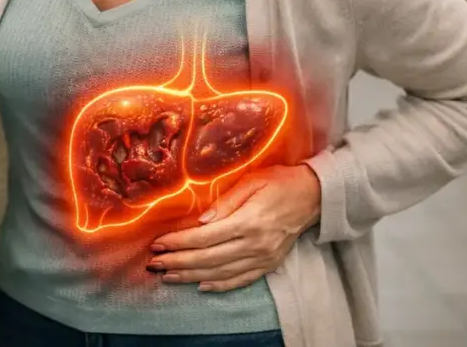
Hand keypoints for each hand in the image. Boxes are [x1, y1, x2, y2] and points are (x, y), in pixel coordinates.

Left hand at [147, 165, 321, 291]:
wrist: (313, 196)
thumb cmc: (279, 182)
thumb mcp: (251, 181)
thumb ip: (225, 202)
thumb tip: (201, 221)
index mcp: (248, 222)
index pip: (204, 238)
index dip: (178, 243)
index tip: (158, 244)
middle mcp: (255, 244)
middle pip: (208, 259)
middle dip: (177, 262)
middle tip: (154, 264)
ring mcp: (263, 258)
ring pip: (221, 273)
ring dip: (192, 276)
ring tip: (169, 277)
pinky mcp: (269, 265)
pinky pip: (241, 280)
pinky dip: (220, 285)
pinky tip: (201, 285)